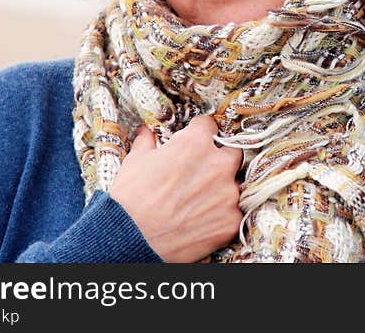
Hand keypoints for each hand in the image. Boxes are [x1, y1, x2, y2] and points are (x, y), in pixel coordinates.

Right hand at [110, 116, 242, 261]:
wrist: (130, 239)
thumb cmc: (130, 198)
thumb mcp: (135, 161)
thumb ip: (148, 142)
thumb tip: (146, 132)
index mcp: (196, 143)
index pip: (209, 126)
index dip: (200, 133)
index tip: (196, 140)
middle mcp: (218, 165)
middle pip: (231, 153)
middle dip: (219, 159)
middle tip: (201, 172)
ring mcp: (228, 194)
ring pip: (234, 185)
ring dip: (221, 189)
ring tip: (198, 201)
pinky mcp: (231, 221)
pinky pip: (233, 213)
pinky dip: (221, 215)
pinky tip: (202, 220)